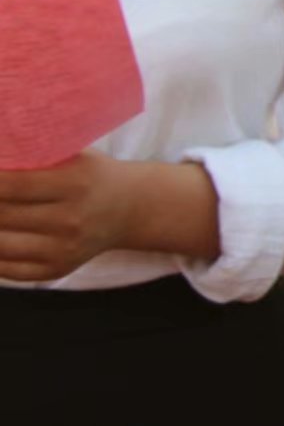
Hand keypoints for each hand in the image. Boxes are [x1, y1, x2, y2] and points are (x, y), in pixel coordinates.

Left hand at [0, 153, 136, 282]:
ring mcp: (63, 249)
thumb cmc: (91, 175)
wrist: (129, 209)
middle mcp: (71, 220)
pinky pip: (7, 269)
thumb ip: (34, 156)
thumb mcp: (73, 156)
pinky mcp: (56, 270)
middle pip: (1, 215)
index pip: (10, 184)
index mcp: (75, 183)